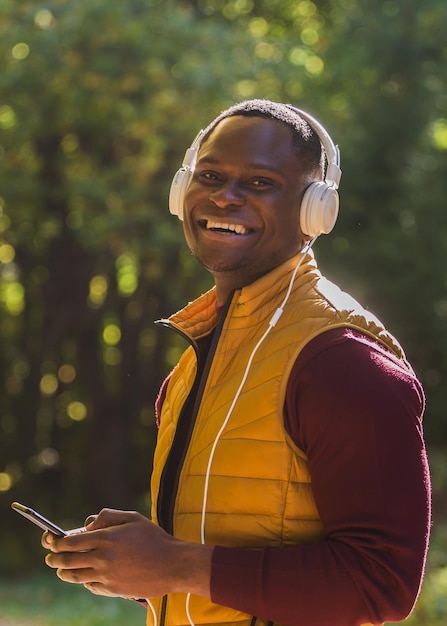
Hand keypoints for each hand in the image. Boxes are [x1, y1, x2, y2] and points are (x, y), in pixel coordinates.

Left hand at [42, 508, 211, 599]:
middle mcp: (103, 558)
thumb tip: (88, 524)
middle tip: (50, 557)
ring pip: (75, 576)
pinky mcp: (112, 590)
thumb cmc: (154, 538)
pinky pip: (90, 586)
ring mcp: (106, 576)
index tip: (52, 542)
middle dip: (54, 558)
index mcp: (107, 537)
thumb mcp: (132, 518)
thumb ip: (108, 516)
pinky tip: (83, 577)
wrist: (172, 565)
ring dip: (63, 572)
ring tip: (60, 569)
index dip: (57, 542)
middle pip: (68, 561)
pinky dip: (83, 581)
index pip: (71, 542)